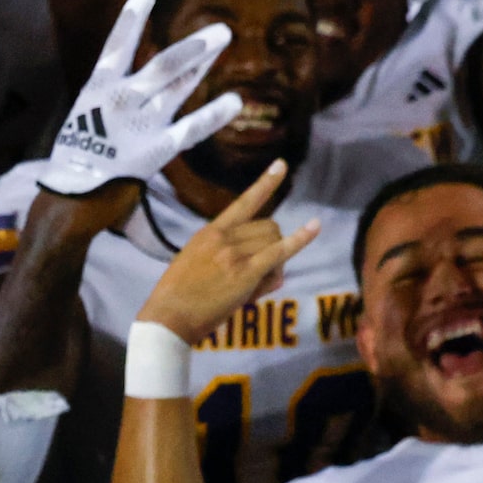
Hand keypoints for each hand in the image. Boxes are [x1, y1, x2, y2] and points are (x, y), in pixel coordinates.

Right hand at [38, 0, 242, 199]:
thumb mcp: (83, 124)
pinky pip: (191, 127)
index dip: (132, 16)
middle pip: (164, 63)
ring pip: (179, 85)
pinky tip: (235, 102)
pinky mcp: (155, 150)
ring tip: (224, 39)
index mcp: (98, 89)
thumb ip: (108, 106)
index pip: (116, 44)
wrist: (70, 200)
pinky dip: (214, 114)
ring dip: (204, 62)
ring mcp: (140, 123)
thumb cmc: (74, 165)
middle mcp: (121, 99)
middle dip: (193, 45)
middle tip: (220, 30)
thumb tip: (127, 94)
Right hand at [134, 160, 321, 344]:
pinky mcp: (245, 273)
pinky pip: (279, 252)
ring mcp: (234, 254)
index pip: (244, 203)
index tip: (281, 165)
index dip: (266, 184)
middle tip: (261, 272)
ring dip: (276, 260)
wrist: (167, 317)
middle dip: (273, 245)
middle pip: (269, 227)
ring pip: (274, 241)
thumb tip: (264, 267)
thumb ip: (225, 259)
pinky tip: (315, 227)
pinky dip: (300, 240)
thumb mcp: (194, 265)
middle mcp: (223, 237)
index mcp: (209, 232)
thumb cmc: (177, 298)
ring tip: (259, 284)